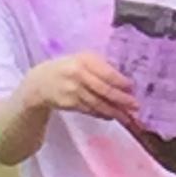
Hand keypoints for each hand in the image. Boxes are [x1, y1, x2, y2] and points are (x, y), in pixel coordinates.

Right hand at [20, 50, 138, 123]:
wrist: (40, 82)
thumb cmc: (67, 68)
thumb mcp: (82, 60)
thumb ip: (100, 67)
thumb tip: (124, 81)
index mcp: (85, 60)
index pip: (106, 72)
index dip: (121, 82)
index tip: (132, 88)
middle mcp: (78, 74)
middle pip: (104, 89)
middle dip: (122, 99)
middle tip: (135, 106)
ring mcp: (73, 90)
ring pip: (98, 103)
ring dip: (115, 111)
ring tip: (128, 117)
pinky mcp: (70, 104)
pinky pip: (90, 110)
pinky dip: (102, 114)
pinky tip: (112, 116)